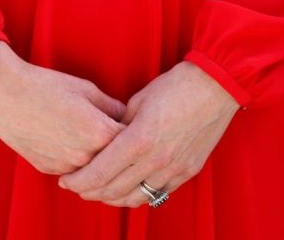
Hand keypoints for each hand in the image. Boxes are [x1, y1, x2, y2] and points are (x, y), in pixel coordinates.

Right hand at [0, 41, 125, 173]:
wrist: (8, 97)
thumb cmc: (49, 87)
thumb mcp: (87, 89)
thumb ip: (111, 106)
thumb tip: (127, 116)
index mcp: (98, 132)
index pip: (130, 140)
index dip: (135, 129)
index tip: (137, 121)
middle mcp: (84, 156)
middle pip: (114, 158)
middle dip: (119, 146)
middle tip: (118, 129)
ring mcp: (66, 167)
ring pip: (93, 167)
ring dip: (99, 155)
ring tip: (94, 134)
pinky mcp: (50, 170)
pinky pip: (73, 169)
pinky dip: (79, 160)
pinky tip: (73, 140)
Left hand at [58, 61, 239, 207]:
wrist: (216, 85)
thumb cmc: (176, 85)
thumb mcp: (139, 100)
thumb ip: (119, 126)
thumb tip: (104, 142)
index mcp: (139, 139)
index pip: (99, 173)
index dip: (78, 181)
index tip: (66, 180)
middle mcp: (155, 160)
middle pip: (112, 190)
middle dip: (89, 192)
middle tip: (78, 187)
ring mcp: (173, 169)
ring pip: (134, 199)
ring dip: (112, 199)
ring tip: (101, 191)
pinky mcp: (187, 171)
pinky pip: (157, 193)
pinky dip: (139, 195)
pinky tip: (129, 188)